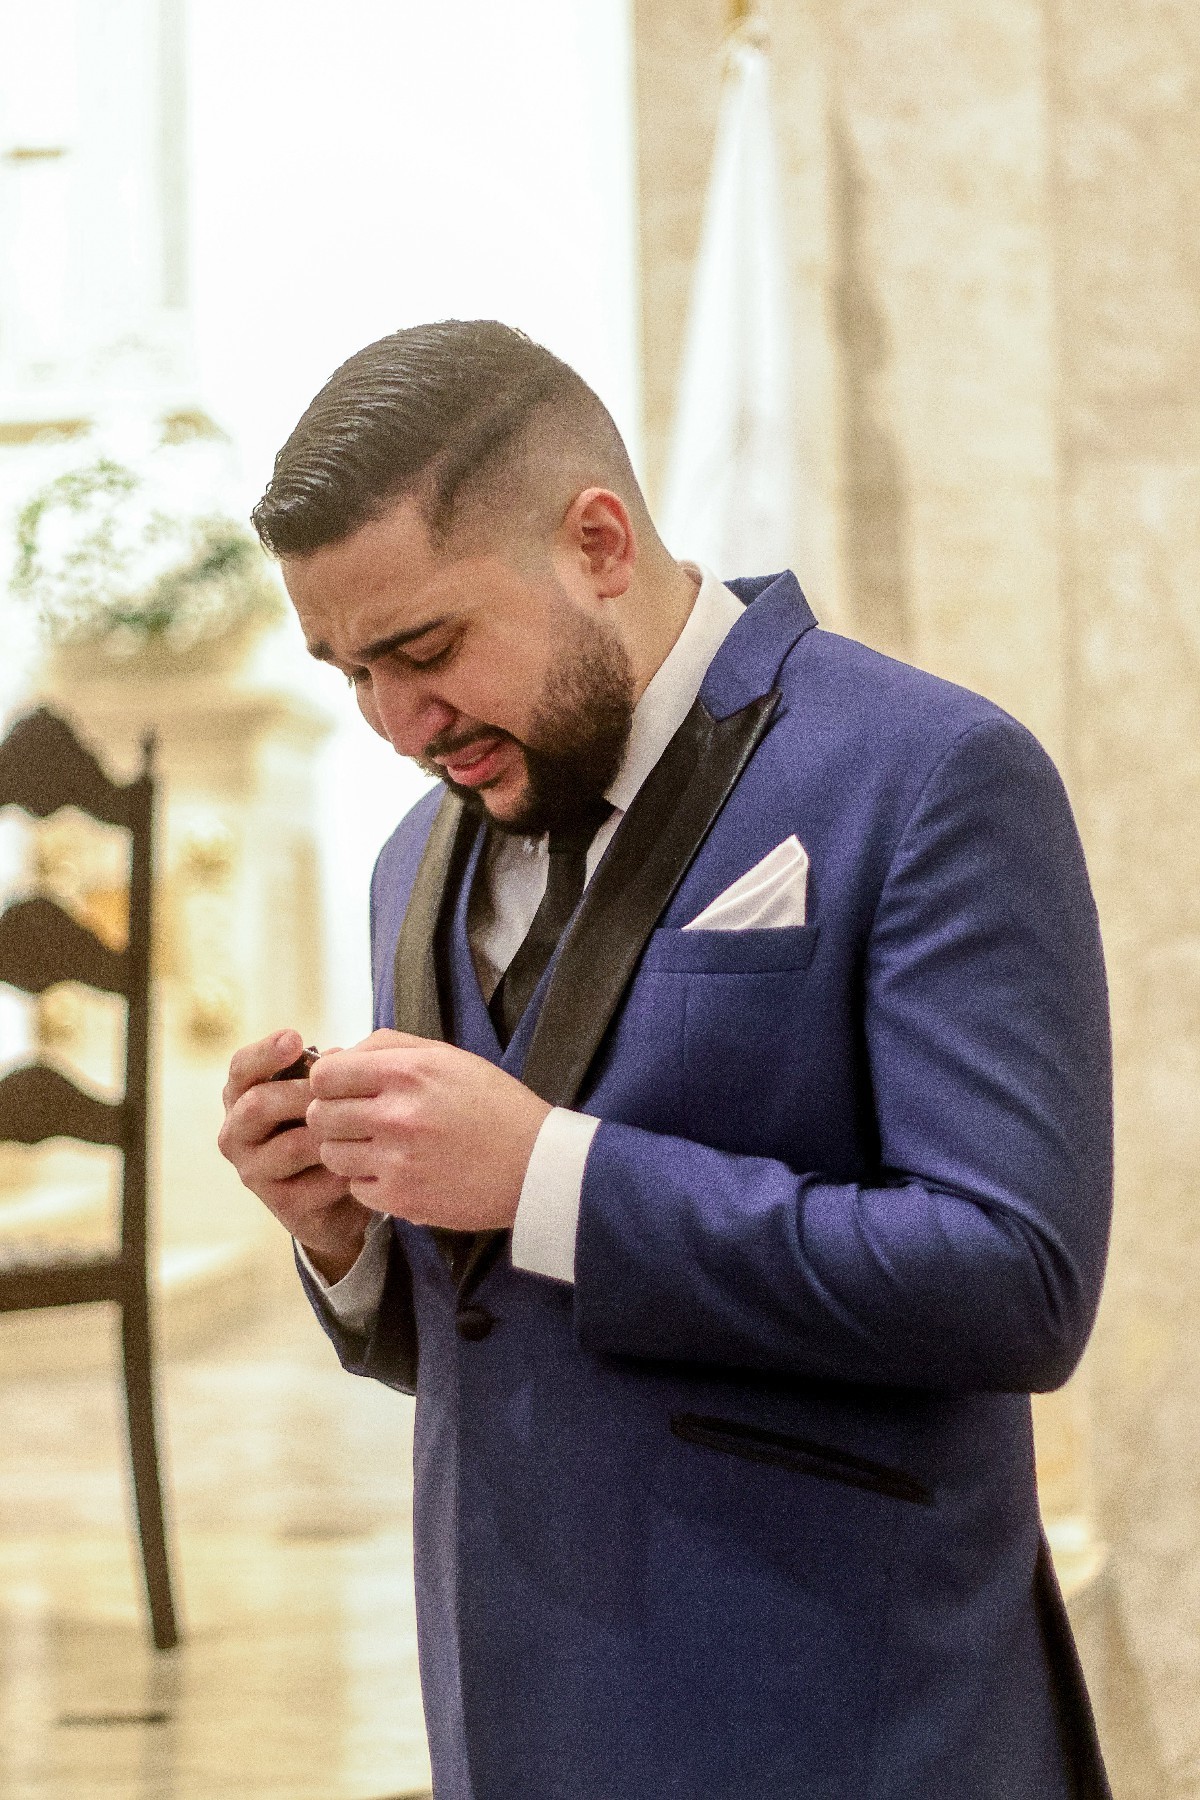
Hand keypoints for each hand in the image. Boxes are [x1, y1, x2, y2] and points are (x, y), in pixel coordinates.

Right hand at [218, 1028, 374, 1282]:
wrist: (338, 1196)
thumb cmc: (326, 1128)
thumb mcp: (322, 1095)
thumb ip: (323, 1075)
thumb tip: (339, 1055)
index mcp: (241, 1098)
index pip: (240, 1069)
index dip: (265, 1052)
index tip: (295, 1037)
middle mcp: (236, 1135)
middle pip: (258, 1105)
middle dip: (302, 1092)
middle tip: (337, 1088)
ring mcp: (255, 1173)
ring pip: (290, 1146)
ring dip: (329, 1133)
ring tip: (361, 1123)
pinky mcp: (282, 1205)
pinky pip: (315, 1183)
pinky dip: (344, 1168)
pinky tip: (367, 1160)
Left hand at [306, 1030, 551, 1230]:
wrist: (537, 1165)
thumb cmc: (494, 1105)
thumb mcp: (447, 1057)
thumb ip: (387, 1047)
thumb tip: (334, 1058)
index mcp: (408, 1072)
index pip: (326, 1075)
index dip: (329, 1082)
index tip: (344, 1089)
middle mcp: (397, 1115)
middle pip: (321, 1116)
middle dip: (334, 1116)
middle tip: (359, 1120)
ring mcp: (398, 1161)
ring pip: (331, 1154)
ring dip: (348, 1150)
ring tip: (379, 1147)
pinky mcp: (403, 1199)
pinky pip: (355, 1188)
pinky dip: (370, 1182)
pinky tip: (398, 1171)